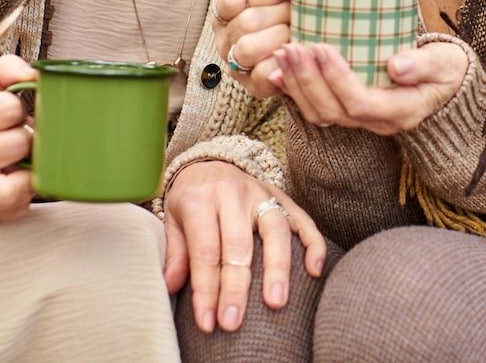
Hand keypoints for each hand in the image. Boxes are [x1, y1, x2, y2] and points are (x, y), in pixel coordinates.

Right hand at [0, 55, 35, 221]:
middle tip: (9, 138)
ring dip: (26, 158)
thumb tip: (33, 74)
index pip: (9, 106)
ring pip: (21, 163)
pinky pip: (16, 194)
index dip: (16, 109)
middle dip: (23, 134)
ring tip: (11, 157)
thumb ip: (7, 70)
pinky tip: (17, 177)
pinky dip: (26, 185)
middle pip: (19, 137)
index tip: (4, 116)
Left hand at [163, 160, 324, 332]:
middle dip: (236, 287)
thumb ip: (176, 252)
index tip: (207, 322)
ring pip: (275, 230)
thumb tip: (171, 286)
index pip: (205, 250)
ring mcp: (262, 193)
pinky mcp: (283, 196)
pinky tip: (315, 271)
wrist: (210, 162)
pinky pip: (303, 219)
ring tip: (276, 302)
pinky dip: (313, 244)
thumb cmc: (191, 200)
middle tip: (233, 321)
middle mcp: (233, 193)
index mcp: (200, 198)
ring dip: (277, 268)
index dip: (206, 289)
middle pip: (238, 244)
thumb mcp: (172, 219)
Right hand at [210, 0, 291, 97]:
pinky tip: (294, 50)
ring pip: (247, 49)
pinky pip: (262, 75)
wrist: (315, 32)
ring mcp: (237, 64)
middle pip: (245, 23)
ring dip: (279, 37)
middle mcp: (225, 37)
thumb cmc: (291, 3)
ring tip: (295, 31)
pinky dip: (281, 62)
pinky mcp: (255, 86)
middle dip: (279, 14)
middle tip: (296, 11)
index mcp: (226, 10)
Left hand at [271, 42, 469, 135]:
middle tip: (291, 46)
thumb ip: (423, 63)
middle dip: (307, 79)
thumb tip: (397, 66)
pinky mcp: (349, 111)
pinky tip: (277, 71)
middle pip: (332, 111)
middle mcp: (377, 122)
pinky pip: (315, 108)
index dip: (336, 78)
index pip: (360, 103)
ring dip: (296, 84)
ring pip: (319, 113)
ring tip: (282, 52)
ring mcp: (361, 120)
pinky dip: (293, 91)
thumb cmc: (446, 69)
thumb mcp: (445, 63)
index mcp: (401, 111)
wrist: (446, 84)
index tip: (322, 46)